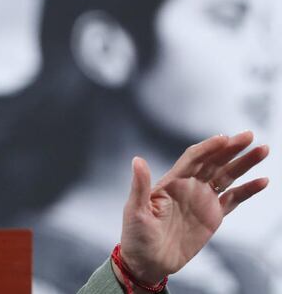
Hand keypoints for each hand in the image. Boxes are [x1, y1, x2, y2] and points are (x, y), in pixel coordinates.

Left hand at [118, 131, 269, 286]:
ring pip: (227, 176)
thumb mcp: (135, 210)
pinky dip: (248, 189)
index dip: (209, 147)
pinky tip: (262, 180)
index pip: (194, 158)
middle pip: (214, 162)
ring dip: (244, 164)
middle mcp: (189, 186)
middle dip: (231, 149)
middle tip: (250, 136)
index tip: (225, 138)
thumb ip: (140, 186)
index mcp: (171, 182)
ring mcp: (203, 200)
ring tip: (263, 150)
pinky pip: (234, 199)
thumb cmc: (136, 235)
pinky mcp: (213, 216)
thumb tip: (137, 160)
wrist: (148, 261)